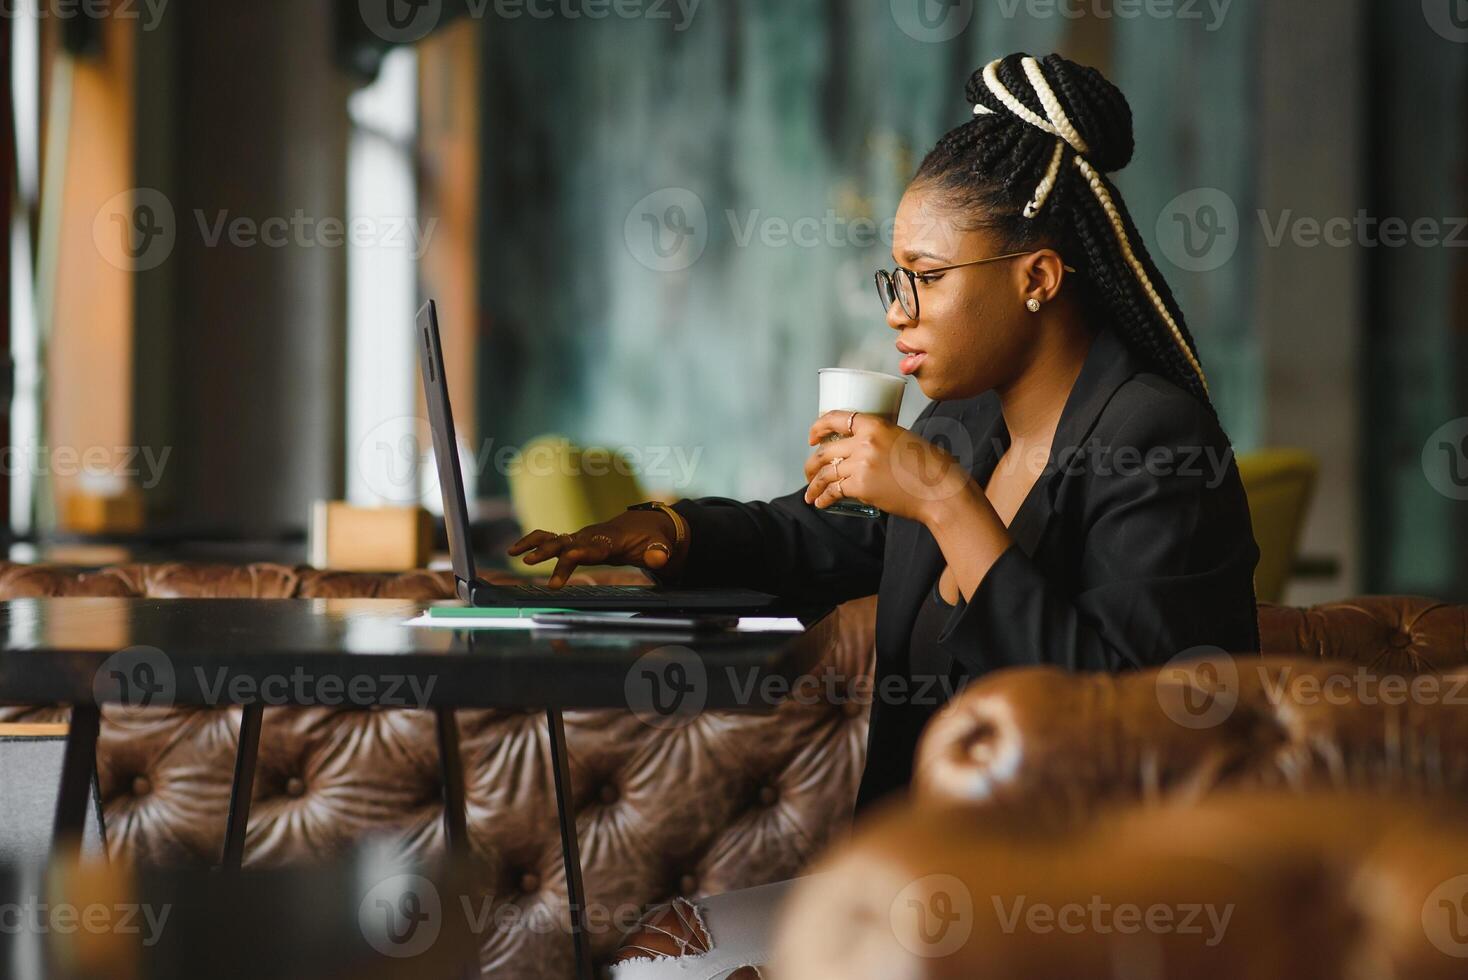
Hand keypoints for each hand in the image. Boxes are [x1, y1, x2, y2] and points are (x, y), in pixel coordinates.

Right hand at [506, 510, 682, 588]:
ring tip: (513, 553)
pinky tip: (515, 551)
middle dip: (548, 551)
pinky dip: (534, 543)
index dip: (581, 553)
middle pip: (567, 544)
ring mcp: (582, 537)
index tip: (569, 556)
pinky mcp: (576, 541)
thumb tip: (659, 559)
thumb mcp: (661, 546)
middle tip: (530, 562)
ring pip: (554, 538)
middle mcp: (592, 536)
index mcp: (612, 540)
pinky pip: (551, 540)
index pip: (594, 548)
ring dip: (535, 544)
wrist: (646, 525)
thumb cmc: (653, 539)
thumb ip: (659, 553)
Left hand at [803, 411, 969, 523]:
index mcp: (875, 425)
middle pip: (825, 451)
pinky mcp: (861, 487)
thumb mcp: (903, 438)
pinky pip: (833, 491)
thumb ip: (880, 439)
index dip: (817, 428)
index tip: (812, 438)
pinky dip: (823, 498)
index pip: (836, 418)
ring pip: (825, 473)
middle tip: (809, 473)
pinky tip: (821, 503)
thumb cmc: (929, 467)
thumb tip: (863, 448)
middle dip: (811, 464)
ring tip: (810, 494)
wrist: (939, 490)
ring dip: (813, 485)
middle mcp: (864, 442)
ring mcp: (861, 464)